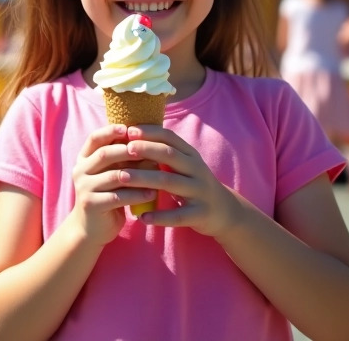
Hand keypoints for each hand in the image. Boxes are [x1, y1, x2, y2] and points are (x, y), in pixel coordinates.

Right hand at [68, 124, 152, 246]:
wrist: (91, 228)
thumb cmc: (107, 196)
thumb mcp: (112, 174)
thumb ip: (123, 160)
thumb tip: (150, 145)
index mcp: (84, 159)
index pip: (94, 138)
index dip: (110, 131)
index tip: (129, 128)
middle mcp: (80, 171)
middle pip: (104, 154)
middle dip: (127, 150)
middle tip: (148, 149)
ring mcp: (84, 188)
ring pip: (114, 176)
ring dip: (138, 174)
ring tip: (157, 173)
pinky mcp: (91, 205)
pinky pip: (118, 197)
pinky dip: (137, 195)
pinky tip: (152, 194)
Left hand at [120, 125, 244, 239]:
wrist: (225, 211)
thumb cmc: (194, 184)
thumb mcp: (185, 166)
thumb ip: (165, 154)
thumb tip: (132, 139)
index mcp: (191, 155)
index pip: (170, 138)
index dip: (150, 132)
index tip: (129, 130)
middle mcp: (196, 170)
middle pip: (170, 156)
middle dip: (147, 150)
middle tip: (126, 149)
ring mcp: (200, 191)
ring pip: (169, 182)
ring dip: (145, 179)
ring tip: (123, 177)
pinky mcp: (200, 213)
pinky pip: (178, 215)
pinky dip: (159, 216)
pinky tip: (142, 217)